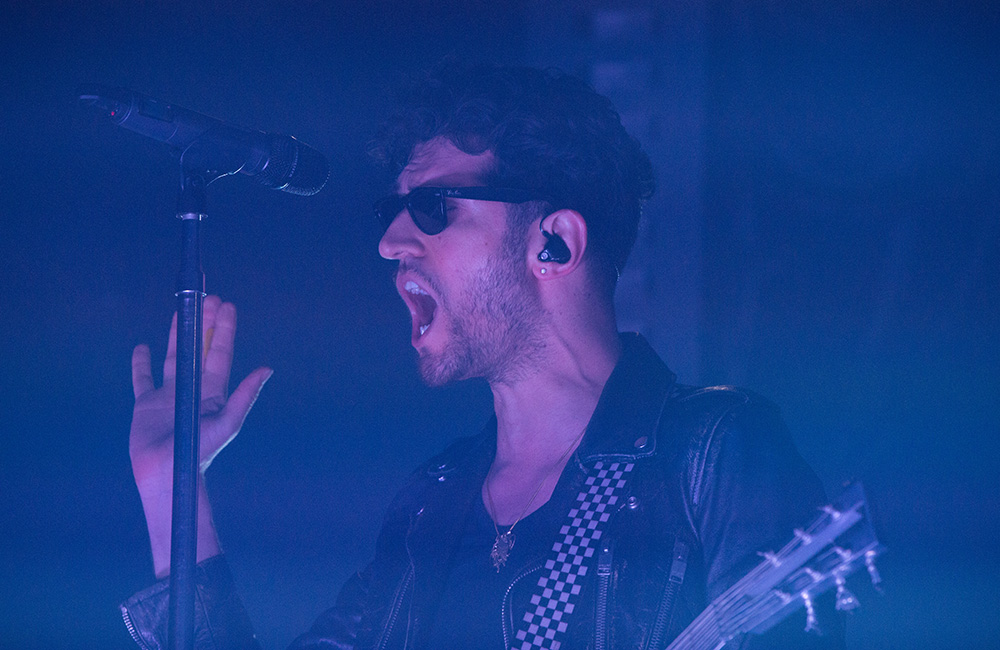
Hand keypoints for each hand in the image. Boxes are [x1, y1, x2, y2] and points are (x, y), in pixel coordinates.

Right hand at [129, 295, 271, 486]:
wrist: (168, 475)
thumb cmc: (200, 452)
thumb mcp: (227, 422)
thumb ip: (245, 395)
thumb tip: (267, 369)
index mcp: (213, 391)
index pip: (220, 352)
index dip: (224, 329)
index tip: (227, 305)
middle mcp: (192, 388)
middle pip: (200, 348)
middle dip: (205, 323)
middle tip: (209, 298)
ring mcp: (169, 395)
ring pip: (174, 356)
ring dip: (179, 334)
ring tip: (182, 311)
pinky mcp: (146, 404)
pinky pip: (142, 378)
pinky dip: (141, 363)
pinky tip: (142, 347)